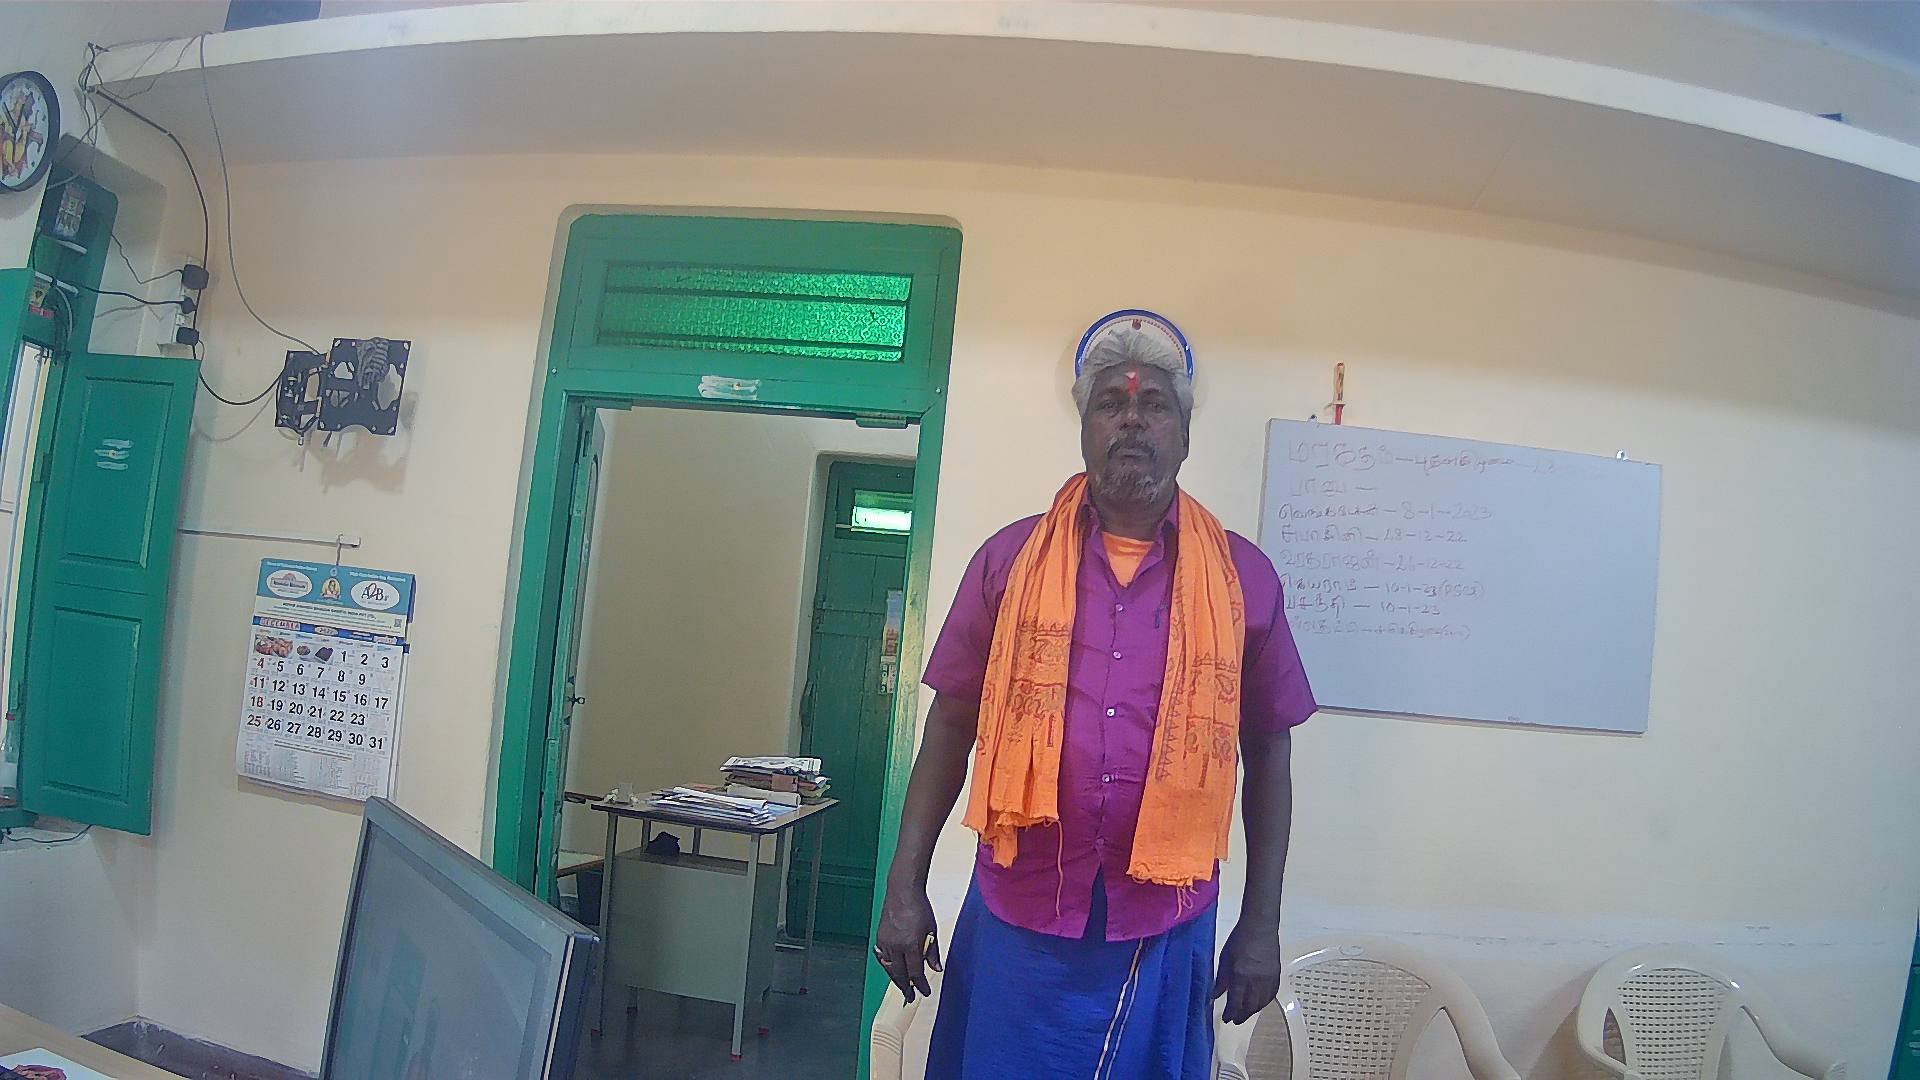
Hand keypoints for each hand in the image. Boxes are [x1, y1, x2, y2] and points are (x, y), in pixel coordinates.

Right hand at [873, 884, 942, 1002]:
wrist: (902, 891)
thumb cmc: (920, 908)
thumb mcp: (931, 930)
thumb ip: (932, 952)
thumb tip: (937, 969)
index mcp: (911, 945)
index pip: (916, 973)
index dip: (921, 985)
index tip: (925, 992)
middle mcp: (896, 946)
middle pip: (900, 974)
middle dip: (906, 987)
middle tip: (911, 998)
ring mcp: (885, 942)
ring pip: (889, 967)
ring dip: (896, 978)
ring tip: (903, 986)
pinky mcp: (879, 937)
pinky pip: (883, 958)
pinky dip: (888, 965)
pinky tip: (893, 969)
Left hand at [1213, 922, 1280, 1023]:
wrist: (1260, 926)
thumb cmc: (1239, 939)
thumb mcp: (1224, 958)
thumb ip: (1221, 979)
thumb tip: (1214, 996)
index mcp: (1241, 975)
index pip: (1235, 1002)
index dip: (1230, 1013)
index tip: (1226, 1019)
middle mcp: (1256, 980)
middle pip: (1250, 1006)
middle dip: (1241, 1015)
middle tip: (1235, 1020)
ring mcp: (1268, 979)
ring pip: (1261, 1003)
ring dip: (1253, 1011)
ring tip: (1245, 1014)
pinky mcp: (1276, 975)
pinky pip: (1271, 995)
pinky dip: (1264, 1003)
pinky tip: (1259, 1004)